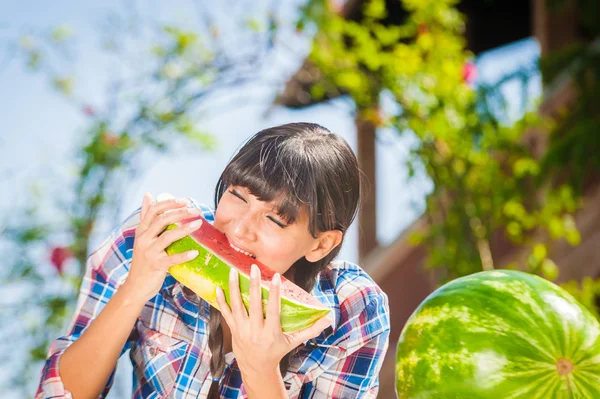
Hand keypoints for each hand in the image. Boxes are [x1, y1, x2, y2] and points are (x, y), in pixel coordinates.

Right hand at [122, 192, 203, 302]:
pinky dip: (184, 255)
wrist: (135, 286)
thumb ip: (146, 217)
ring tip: (199, 224)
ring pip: (167, 236)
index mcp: (142, 230)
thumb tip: (148, 195)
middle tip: (196, 210)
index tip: (186, 200)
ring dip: (185, 229)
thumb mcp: (143, 237)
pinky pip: (172, 259)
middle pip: (162, 220)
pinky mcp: (156, 265)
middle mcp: (144, 239)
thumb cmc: (143, 260)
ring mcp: (149, 252)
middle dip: (181, 213)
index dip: (170, 203)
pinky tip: (195, 252)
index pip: (154, 210)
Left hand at [216, 264, 331, 375]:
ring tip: (234, 271)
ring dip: (234, 288)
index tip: (276, 277)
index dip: (275, 293)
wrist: (256, 368)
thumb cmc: (277, 351)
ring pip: (237, 306)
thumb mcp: (293, 342)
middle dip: (254, 285)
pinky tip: (218, 288)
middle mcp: (255, 330)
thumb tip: (327, 320)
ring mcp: (242, 329)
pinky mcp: (233, 329)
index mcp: (271, 332)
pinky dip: (221, 301)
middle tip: (253, 268)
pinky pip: (225, 313)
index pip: (273, 310)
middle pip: (254, 305)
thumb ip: (309, 330)